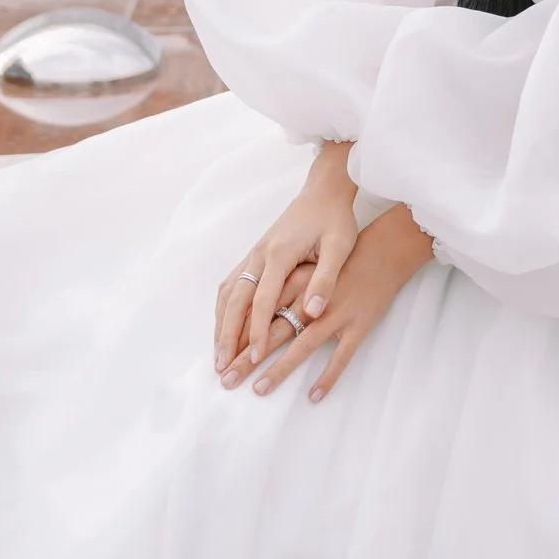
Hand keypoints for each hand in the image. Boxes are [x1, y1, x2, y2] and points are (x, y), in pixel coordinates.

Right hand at [214, 142, 358, 372]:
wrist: (323, 191)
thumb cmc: (334, 219)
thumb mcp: (340, 247)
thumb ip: (325, 280)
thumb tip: (312, 312)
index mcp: (280, 254)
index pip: (263, 301)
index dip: (258, 331)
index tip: (256, 358)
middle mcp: (260, 254)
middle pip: (235, 300)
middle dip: (227, 336)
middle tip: (223, 367)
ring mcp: (254, 253)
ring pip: (228, 293)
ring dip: (221, 324)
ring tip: (218, 354)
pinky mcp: (254, 254)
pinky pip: (231, 284)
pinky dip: (224, 308)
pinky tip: (223, 326)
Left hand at [224, 204, 435, 403]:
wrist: (383, 253)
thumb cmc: (341, 263)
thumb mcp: (307, 268)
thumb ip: (282, 290)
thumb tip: (249, 315)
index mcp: (296, 283)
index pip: (260, 314)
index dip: (239, 338)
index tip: (219, 360)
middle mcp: (311, 300)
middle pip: (273, 333)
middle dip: (248, 358)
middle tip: (226, 381)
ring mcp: (336, 315)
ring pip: (302, 346)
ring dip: (279, 369)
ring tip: (259, 389)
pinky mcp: (358, 326)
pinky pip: (342, 357)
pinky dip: (328, 377)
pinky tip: (314, 395)